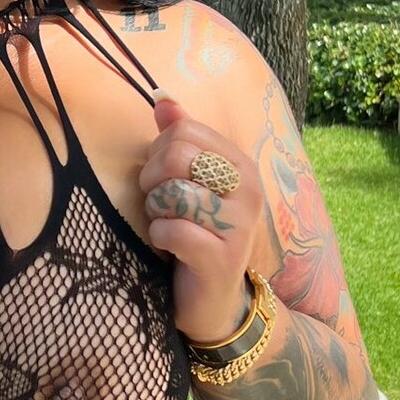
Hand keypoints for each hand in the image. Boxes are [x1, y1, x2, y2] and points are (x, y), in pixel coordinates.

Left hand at [137, 92, 265, 345]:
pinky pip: (172, 230)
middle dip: (152, 181)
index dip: (158, 152)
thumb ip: (180, 138)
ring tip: (167, 225)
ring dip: (155, 211)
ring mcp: (238, 224)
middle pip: (176, 156)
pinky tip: (169, 248)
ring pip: (172, 193)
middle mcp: (248, 190)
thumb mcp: (190, 183)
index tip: (162, 178)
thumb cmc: (197, 234)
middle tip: (159, 204)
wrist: (216, 302)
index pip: (184, 130)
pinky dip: (159, 237)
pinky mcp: (221, 257)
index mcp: (240, 164)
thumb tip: (162, 97)